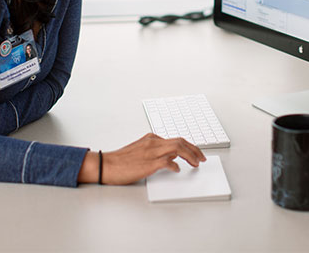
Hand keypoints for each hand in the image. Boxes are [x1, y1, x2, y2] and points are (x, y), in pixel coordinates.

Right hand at [77, 133, 206, 184]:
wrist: (106, 164)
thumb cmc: (121, 161)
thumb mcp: (140, 151)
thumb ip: (156, 152)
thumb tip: (172, 157)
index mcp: (151, 138)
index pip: (176, 139)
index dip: (190, 146)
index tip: (197, 153)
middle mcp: (153, 142)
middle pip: (180, 141)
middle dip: (195, 149)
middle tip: (202, 158)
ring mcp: (151, 152)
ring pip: (177, 148)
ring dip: (190, 155)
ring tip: (196, 163)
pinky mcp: (148, 163)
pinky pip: (167, 161)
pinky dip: (175, 165)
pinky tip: (177, 170)